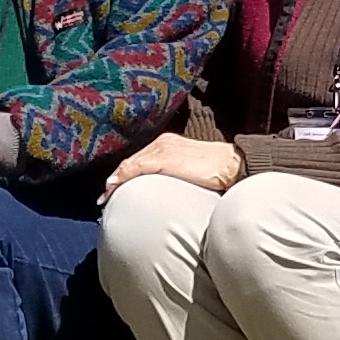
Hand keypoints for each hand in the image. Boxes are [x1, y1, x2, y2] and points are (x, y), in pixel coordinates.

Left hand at [107, 132, 247, 194]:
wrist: (233, 165)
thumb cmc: (217, 171)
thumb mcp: (191, 171)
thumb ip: (174, 176)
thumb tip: (165, 193)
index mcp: (168, 144)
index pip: (140, 160)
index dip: (125, 175)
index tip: (114, 189)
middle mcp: (162, 142)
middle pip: (132, 161)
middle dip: (117, 178)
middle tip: (105, 196)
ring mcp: (163, 149)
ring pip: (131, 164)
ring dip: (117, 181)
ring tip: (106, 196)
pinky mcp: (165, 158)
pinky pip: (137, 168)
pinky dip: (123, 178)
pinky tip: (114, 188)